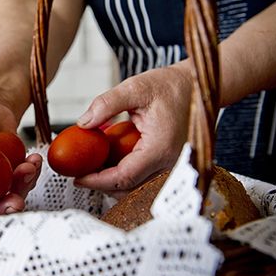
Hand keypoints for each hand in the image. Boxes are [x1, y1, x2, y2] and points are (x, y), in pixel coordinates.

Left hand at [74, 64, 192, 197]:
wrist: (197, 87)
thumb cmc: (171, 86)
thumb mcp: (135, 88)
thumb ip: (106, 104)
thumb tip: (83, 123)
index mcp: (161, 148)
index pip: (124, 177)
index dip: (97, 181)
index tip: (78, 179)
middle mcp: (170, 163)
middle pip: (130, 189)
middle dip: (103, 185)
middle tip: (81, 173)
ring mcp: (173, 166)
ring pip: (138, 188)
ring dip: (114, 182)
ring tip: (94, 166)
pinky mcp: (171, 164)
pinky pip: (146, 179)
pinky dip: (126, 175)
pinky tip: (111, 161)